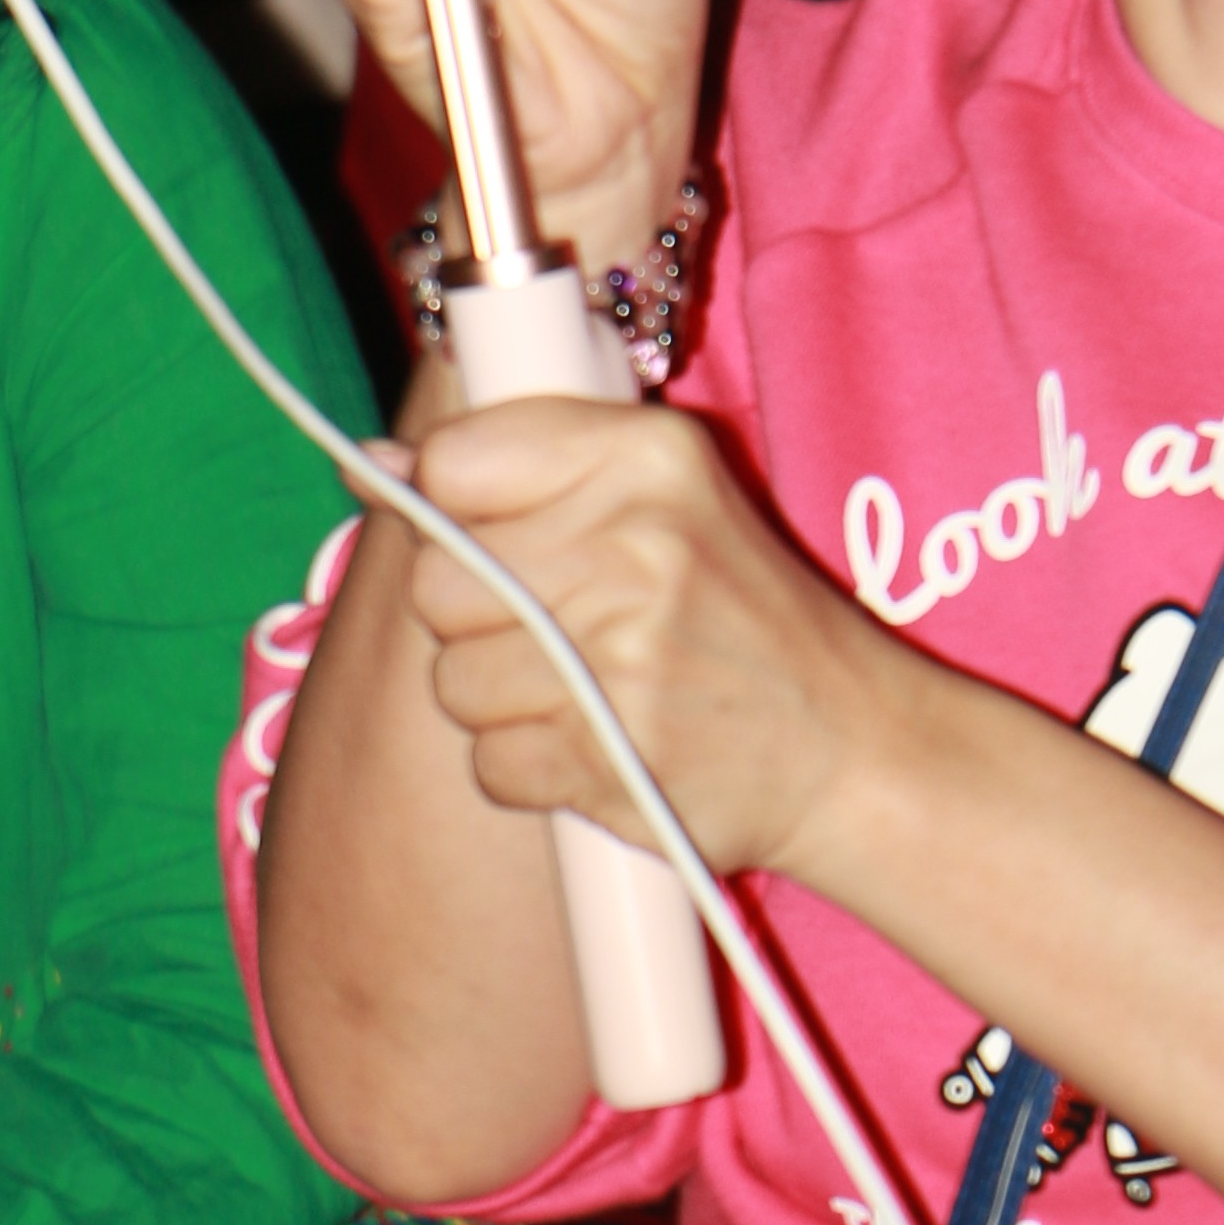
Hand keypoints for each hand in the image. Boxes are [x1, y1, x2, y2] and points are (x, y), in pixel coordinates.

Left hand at [401, 384, 921, 885]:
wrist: (848, 744)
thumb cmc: (740, 610)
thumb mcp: (665, 491)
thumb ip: (524, 465)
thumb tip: (375, 470)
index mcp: (645, 457)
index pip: (455, 463)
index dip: (449, 504)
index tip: (491, 531)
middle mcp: (634, 547)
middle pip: (437, 582)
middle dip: (475, 613)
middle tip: (553, 623)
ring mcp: (623, 661)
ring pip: (453, 681)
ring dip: (500, 698)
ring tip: (582, 686)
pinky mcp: (611, 762)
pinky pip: (488, 764)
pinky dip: (528, 766)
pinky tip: (594, 743)